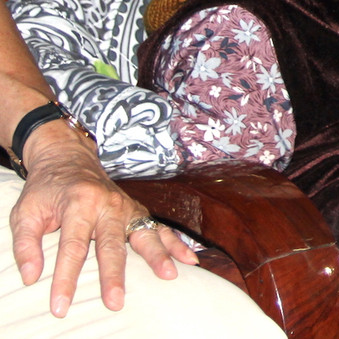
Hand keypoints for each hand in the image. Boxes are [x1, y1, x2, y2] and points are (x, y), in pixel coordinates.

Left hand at [10, 119, 195, 316]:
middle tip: (115, 301)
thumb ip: (25, 244)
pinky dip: (174, 243)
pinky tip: (188, 259)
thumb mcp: (25, 212)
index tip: (61, 304)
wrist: (69, 158)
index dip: (66, 278)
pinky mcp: (137, 210)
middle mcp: (108, 204)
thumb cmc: (46, 189)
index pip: (72, 247)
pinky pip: (158, 227)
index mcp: (78, 204)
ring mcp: (127, 206)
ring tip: (168, 275)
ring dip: (157, 255)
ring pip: (144, 232)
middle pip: (112, 244)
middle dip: (114, 275)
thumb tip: (31, 277)